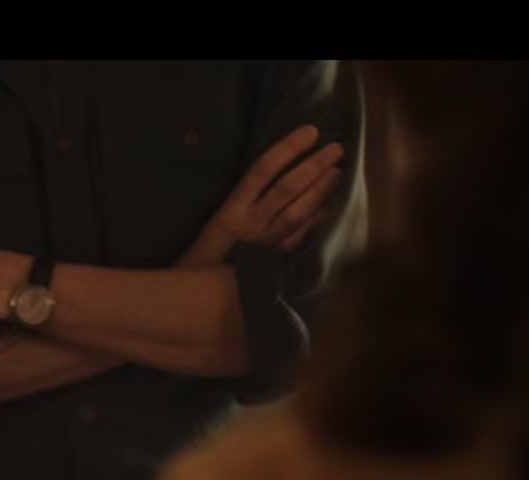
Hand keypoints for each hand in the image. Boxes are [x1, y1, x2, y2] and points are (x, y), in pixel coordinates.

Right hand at [180, 123, 344, 266]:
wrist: (191, 300)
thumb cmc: (196, 260)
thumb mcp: (209, 227)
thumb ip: (235, 205)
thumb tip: (264, 175)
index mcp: (229, 212)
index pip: (262, 170)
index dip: (287, 148)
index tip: (310, 132)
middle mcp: (249, 225)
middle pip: (287, 188)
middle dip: (313, 166)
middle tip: (335, 148)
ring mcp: (263, 245)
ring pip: (298, 212)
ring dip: (320, 191)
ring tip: (337, 172)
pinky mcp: (272, 263)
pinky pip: (299, 239)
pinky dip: (316, 222)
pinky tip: (328, 209)